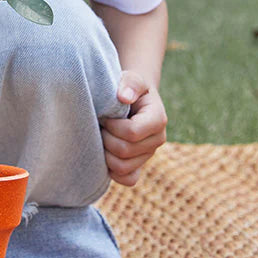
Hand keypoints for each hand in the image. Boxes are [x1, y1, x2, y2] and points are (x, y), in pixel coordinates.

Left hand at [99, 71, 166, 186]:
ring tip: (101, 137)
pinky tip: (105, 153)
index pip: (132, 132)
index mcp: (157, 119)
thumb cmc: (128, 87)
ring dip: (105, 154)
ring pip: (123, 168)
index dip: (112, 126)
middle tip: (100, 126)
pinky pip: (128, 179)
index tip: (105, 115)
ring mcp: (148, 155)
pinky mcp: (139, 166)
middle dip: (105, 138)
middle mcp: (157, 140)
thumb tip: (124, 97)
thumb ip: (130, 83)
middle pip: (124, 152)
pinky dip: (112, 171)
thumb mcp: (131, 78)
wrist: (130, 98)